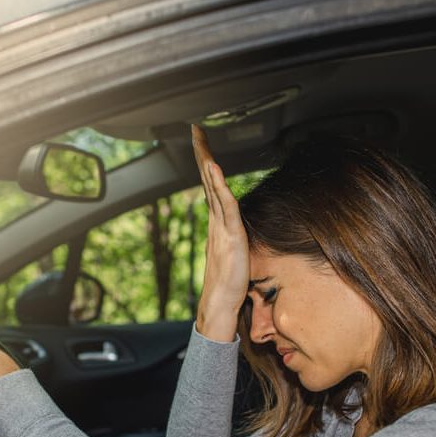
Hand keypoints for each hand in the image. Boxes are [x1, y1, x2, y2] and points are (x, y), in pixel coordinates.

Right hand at [192, 125, 248, 341]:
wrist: (219, 305)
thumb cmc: (229, 284)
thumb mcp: (235, 254)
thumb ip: (235, 237)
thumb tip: (239, 232)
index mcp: (217, 224)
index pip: (212, 187)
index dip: (207, 164)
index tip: (203, 145)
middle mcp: (215, 222)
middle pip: (207, 181)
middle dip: (201, 154)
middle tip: (195, 131)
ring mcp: (220, 228)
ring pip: (212, 188)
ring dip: (206, 162)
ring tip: (200, 140)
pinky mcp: (229, 236)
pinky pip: (224, 205)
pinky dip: (218, 185)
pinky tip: (214, 169)